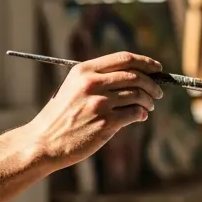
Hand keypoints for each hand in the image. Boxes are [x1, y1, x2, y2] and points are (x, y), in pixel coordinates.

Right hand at [29, 52, 163, 167]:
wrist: (44, 142)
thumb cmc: (59, 117)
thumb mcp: (72, 88)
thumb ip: (97, 80)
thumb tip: (133, 77)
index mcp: (83, 71)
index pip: (123, 59)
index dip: (145, 62)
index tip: (157, 68)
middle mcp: (92, 84)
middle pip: (135, 76)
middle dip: (152, 84)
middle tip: (158, 92)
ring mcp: (99, 103)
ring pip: (138, 95)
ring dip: (149, 100)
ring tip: (149, 106)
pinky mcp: (106, 123)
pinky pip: (134, 113)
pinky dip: (141, 114)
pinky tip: (140, 116)